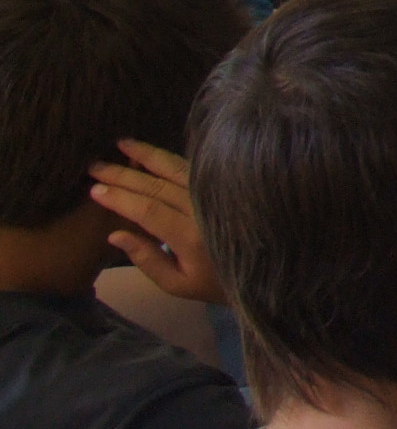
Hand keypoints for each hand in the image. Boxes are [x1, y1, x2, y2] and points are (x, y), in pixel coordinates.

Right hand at [90, 139, 227, 305]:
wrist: (270, 270)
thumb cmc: (217, 283)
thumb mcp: (178, 284)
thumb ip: (146, 260)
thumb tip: (114, 235)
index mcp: (191, 237)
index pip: (148, 210)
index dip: (120, 198)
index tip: (94, 190)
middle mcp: (204, 210)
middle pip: (157, 186)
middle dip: (123, 174)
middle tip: (95, 167)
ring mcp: (218, 193)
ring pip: (177, 169)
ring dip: (147, 155)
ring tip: (122, 144)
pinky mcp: (228, 184)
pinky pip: (194, 167)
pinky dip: (170, 157)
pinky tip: (153, 151)